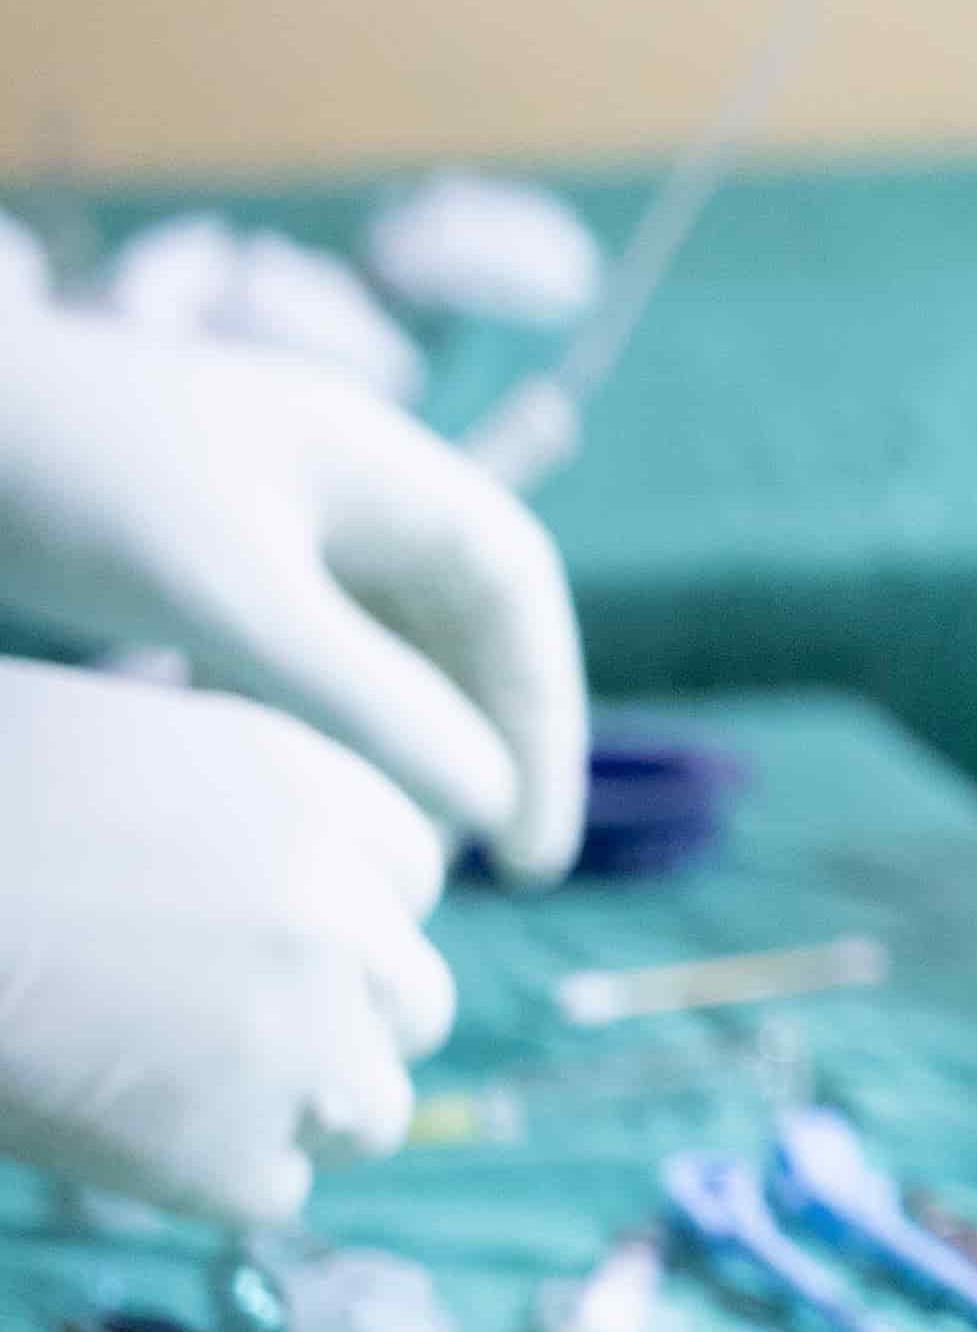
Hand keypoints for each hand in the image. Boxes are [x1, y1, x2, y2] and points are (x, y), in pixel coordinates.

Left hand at [0, 291, 583, 880]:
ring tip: (390, 839)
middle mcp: (350, 486)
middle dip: (480, 736)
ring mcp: (275, 514)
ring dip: (399, 732)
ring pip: (381, 638)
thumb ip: (365, 695)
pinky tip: (289, 779)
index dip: (543, 715)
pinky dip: (316, 715)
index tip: (532, 841)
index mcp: (385, 469)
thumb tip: (488, 795)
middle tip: (473, 862)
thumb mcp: (229, 601)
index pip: (518, 591)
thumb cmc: (79, 485)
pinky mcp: (202, 551)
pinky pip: (298, 643)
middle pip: (461, 620)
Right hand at [0, 662, 458, 1222]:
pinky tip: (129, 1147)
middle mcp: (340, 912)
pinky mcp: (235, 1151)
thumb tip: (219, 856)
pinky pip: (273, 1189)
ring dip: (297, 1113)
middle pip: (412, 998)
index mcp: (311, 795)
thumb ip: (213, 807)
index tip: (283, 945)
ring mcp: (303, 1037)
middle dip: (344, 1025)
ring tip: (184, 1103)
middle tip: (240, 1042)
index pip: (410, 874)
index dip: (349, 917)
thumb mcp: (118, 750)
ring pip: (372, 1107)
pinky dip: (210, 1182)